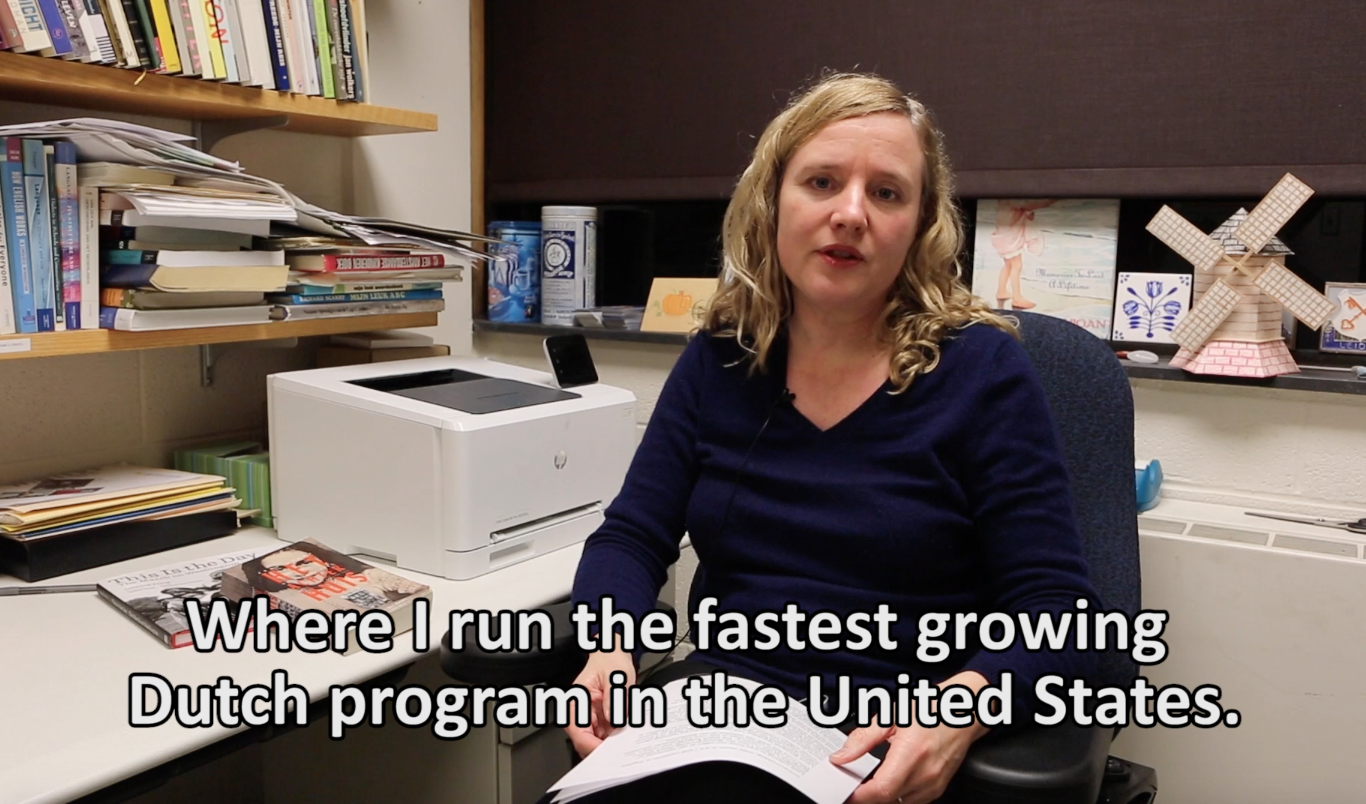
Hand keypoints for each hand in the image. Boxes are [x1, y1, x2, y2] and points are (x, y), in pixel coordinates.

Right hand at [565, 648, 635, 756]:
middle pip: (585, 741)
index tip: (607, 752)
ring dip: (610, 744)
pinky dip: (616, 738)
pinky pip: (606, 736)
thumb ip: (614, 698)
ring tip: (625, 740)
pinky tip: (626, 735)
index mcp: (576, 700)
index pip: (577, 732)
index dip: (591, 745)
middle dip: (602, 748)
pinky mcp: (600, 720)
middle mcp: (579, 712)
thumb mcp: (616, 676)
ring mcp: (590, 717)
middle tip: (620, 750)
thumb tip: (614, 718)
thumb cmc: (611, 661)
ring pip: (596, 742)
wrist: (613, 656)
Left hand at [831, 671, 989, 803]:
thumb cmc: (931, 708)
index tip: (844, 791)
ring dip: (881, 797)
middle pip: (887, 800)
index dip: (859, 796)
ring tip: (868, 784)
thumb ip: (862, 739)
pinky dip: (896, 796)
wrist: (964, 712)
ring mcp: (933, 784)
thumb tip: (841, 756)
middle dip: (865, 797)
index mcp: (911, 753)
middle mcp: (925, 773)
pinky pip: (911, 801)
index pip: (881, 789)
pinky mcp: (938, 788)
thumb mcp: (890, 715)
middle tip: (851, 786)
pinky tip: (888, 783)